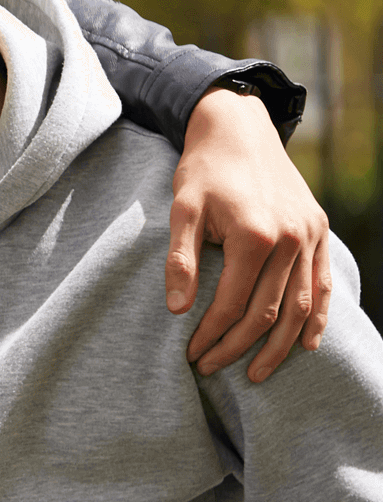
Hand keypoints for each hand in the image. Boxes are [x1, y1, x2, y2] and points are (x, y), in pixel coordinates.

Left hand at [168, 86, 330, 381]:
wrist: (239, 129)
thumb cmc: (203, 170)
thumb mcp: (181, 208)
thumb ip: (181, 259)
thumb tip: (178, 309)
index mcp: (255, 235)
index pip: (234, 303)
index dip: (212, 335)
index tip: (192, 355)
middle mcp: (290, 239)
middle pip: (268, 311)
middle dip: (239, 346)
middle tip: (213, 368)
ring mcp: (310, 237)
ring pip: (302, 306)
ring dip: (281, 344)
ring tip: (257, 372)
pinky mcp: (319, 232)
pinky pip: (323, 284)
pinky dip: (317, 317)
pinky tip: (306, 343)